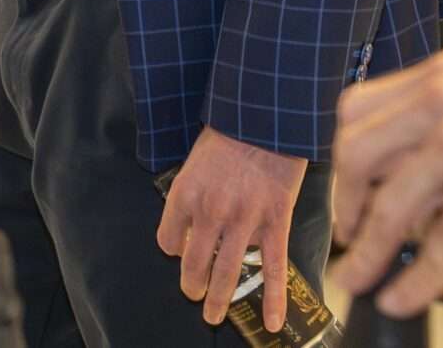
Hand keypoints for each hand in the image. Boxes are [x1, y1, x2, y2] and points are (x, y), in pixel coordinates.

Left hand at [158, 126, 308, 333]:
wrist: (265, 119)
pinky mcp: (274, 224)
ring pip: (228, 273)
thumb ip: (191, 191)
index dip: (173, 250)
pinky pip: (272, 270)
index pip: (168, 240)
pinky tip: (271, 322)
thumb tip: (191, 220)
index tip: (181, 252)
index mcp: (184, 194)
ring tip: (212, 315)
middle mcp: (210, 212)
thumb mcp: (194, 160)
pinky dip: (272, 299)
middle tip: (193, 295)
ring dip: (219, 299)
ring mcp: (243, 221)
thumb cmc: (228, 132)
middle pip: (194, 264)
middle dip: (192, 286)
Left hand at [334, 50, 442, 316]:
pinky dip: (411, 280)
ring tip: (356, 276)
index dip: (344, 152)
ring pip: (387, 204)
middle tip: (349, 231)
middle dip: (345, 200)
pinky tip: (400, 296)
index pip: (360, 108)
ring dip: (365, 249)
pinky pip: (435, 249)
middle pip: (357, 153)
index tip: (347, 182)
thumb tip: (419, 173)